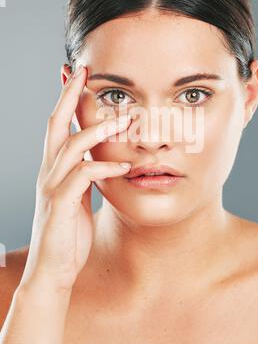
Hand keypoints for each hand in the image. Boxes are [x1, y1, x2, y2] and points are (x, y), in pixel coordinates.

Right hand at [20, 64, 131, 291]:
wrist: (53, 270)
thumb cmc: (68, 233)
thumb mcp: (77, 198)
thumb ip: (85, 176)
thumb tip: (102, 159)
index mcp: (55, 169)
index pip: (59, 126)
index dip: (67, 99)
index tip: (79, 76)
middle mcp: (50, 172)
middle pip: (56, 125)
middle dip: (70, 96)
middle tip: (86, 72)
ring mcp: (53, 187)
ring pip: (71, 147)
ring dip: (96, 130)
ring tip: (122, 120)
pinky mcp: (60, 205)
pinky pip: (82, 177)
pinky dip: (104, 168)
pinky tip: (122, 166)